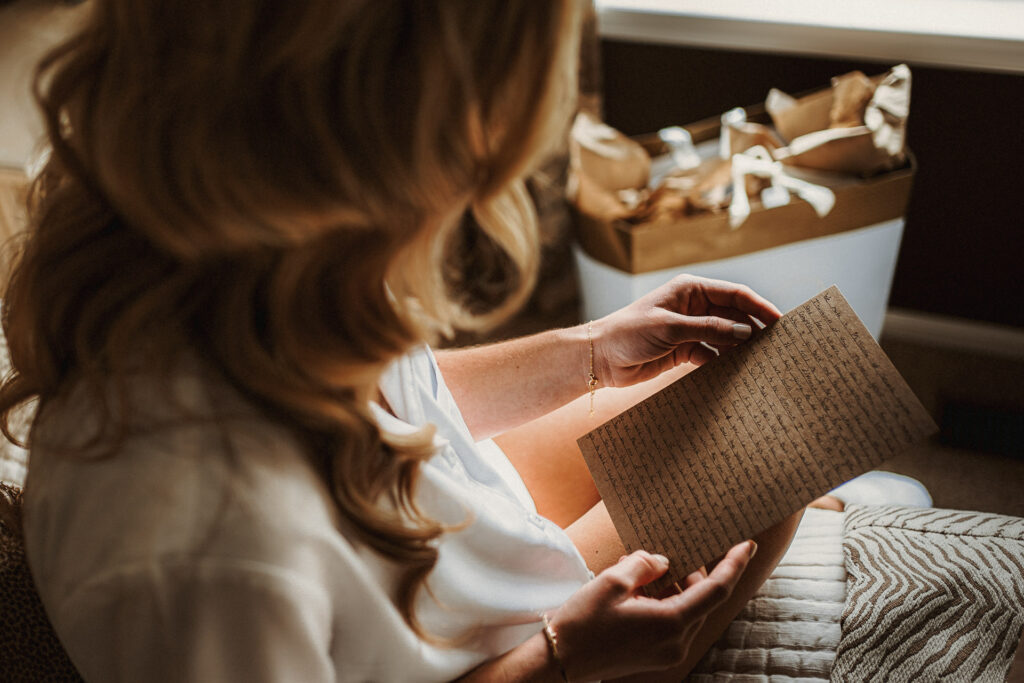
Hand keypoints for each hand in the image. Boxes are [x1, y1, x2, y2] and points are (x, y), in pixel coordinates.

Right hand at [548, 543, 755, 681]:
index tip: (746, 544)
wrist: (560, 659)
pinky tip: (643, 588)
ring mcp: (668, 652)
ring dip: (677, 587)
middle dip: (695, 572)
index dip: (733, 565)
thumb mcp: (613, 581)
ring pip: (687, 610)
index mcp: (671, 623)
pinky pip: (674, 623)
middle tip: (678, 548)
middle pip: (701, 599)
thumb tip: (663, 562)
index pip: (716, 590)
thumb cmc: (584, 621)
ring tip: (649, 568)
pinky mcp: (657, 656)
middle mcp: (676, 642)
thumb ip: (645, 564)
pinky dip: (667, 602)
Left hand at [591, 275, 781, 387]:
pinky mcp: (684, 350)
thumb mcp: (671, 328)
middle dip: (754, 329)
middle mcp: (693, 306)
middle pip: (733, 315)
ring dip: (741, 348)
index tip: (779, 322)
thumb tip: (745, 333)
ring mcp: (690, 329)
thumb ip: (709, 329)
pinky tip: (738, 374)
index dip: (759, 306)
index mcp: (690, 289)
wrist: (601, 358)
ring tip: (763, 362)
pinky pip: (713, 354)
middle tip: (777, 346)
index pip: (734, 294)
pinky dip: (724, 362)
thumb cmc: (629, 333)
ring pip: (725, 336)